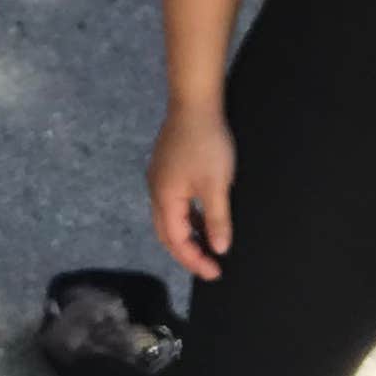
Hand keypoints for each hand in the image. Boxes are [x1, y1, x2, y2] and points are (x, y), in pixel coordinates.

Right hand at [148, 103, 234, 282]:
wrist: (194, 103)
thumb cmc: (206, 143)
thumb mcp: (217, 185)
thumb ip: (217, 220)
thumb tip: (219, 248)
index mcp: (165, 197)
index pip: (176, 240)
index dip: (194, 260)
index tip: (215, 273)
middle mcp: (156, 190)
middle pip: (167, 233)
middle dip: (187, 253)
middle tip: (210, 267)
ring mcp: (159, 178)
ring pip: (170, 218)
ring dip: (188, 236)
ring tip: (209, 247)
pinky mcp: (167, 169)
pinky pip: (174, 204)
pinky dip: (188, 218)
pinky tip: (204, 219)